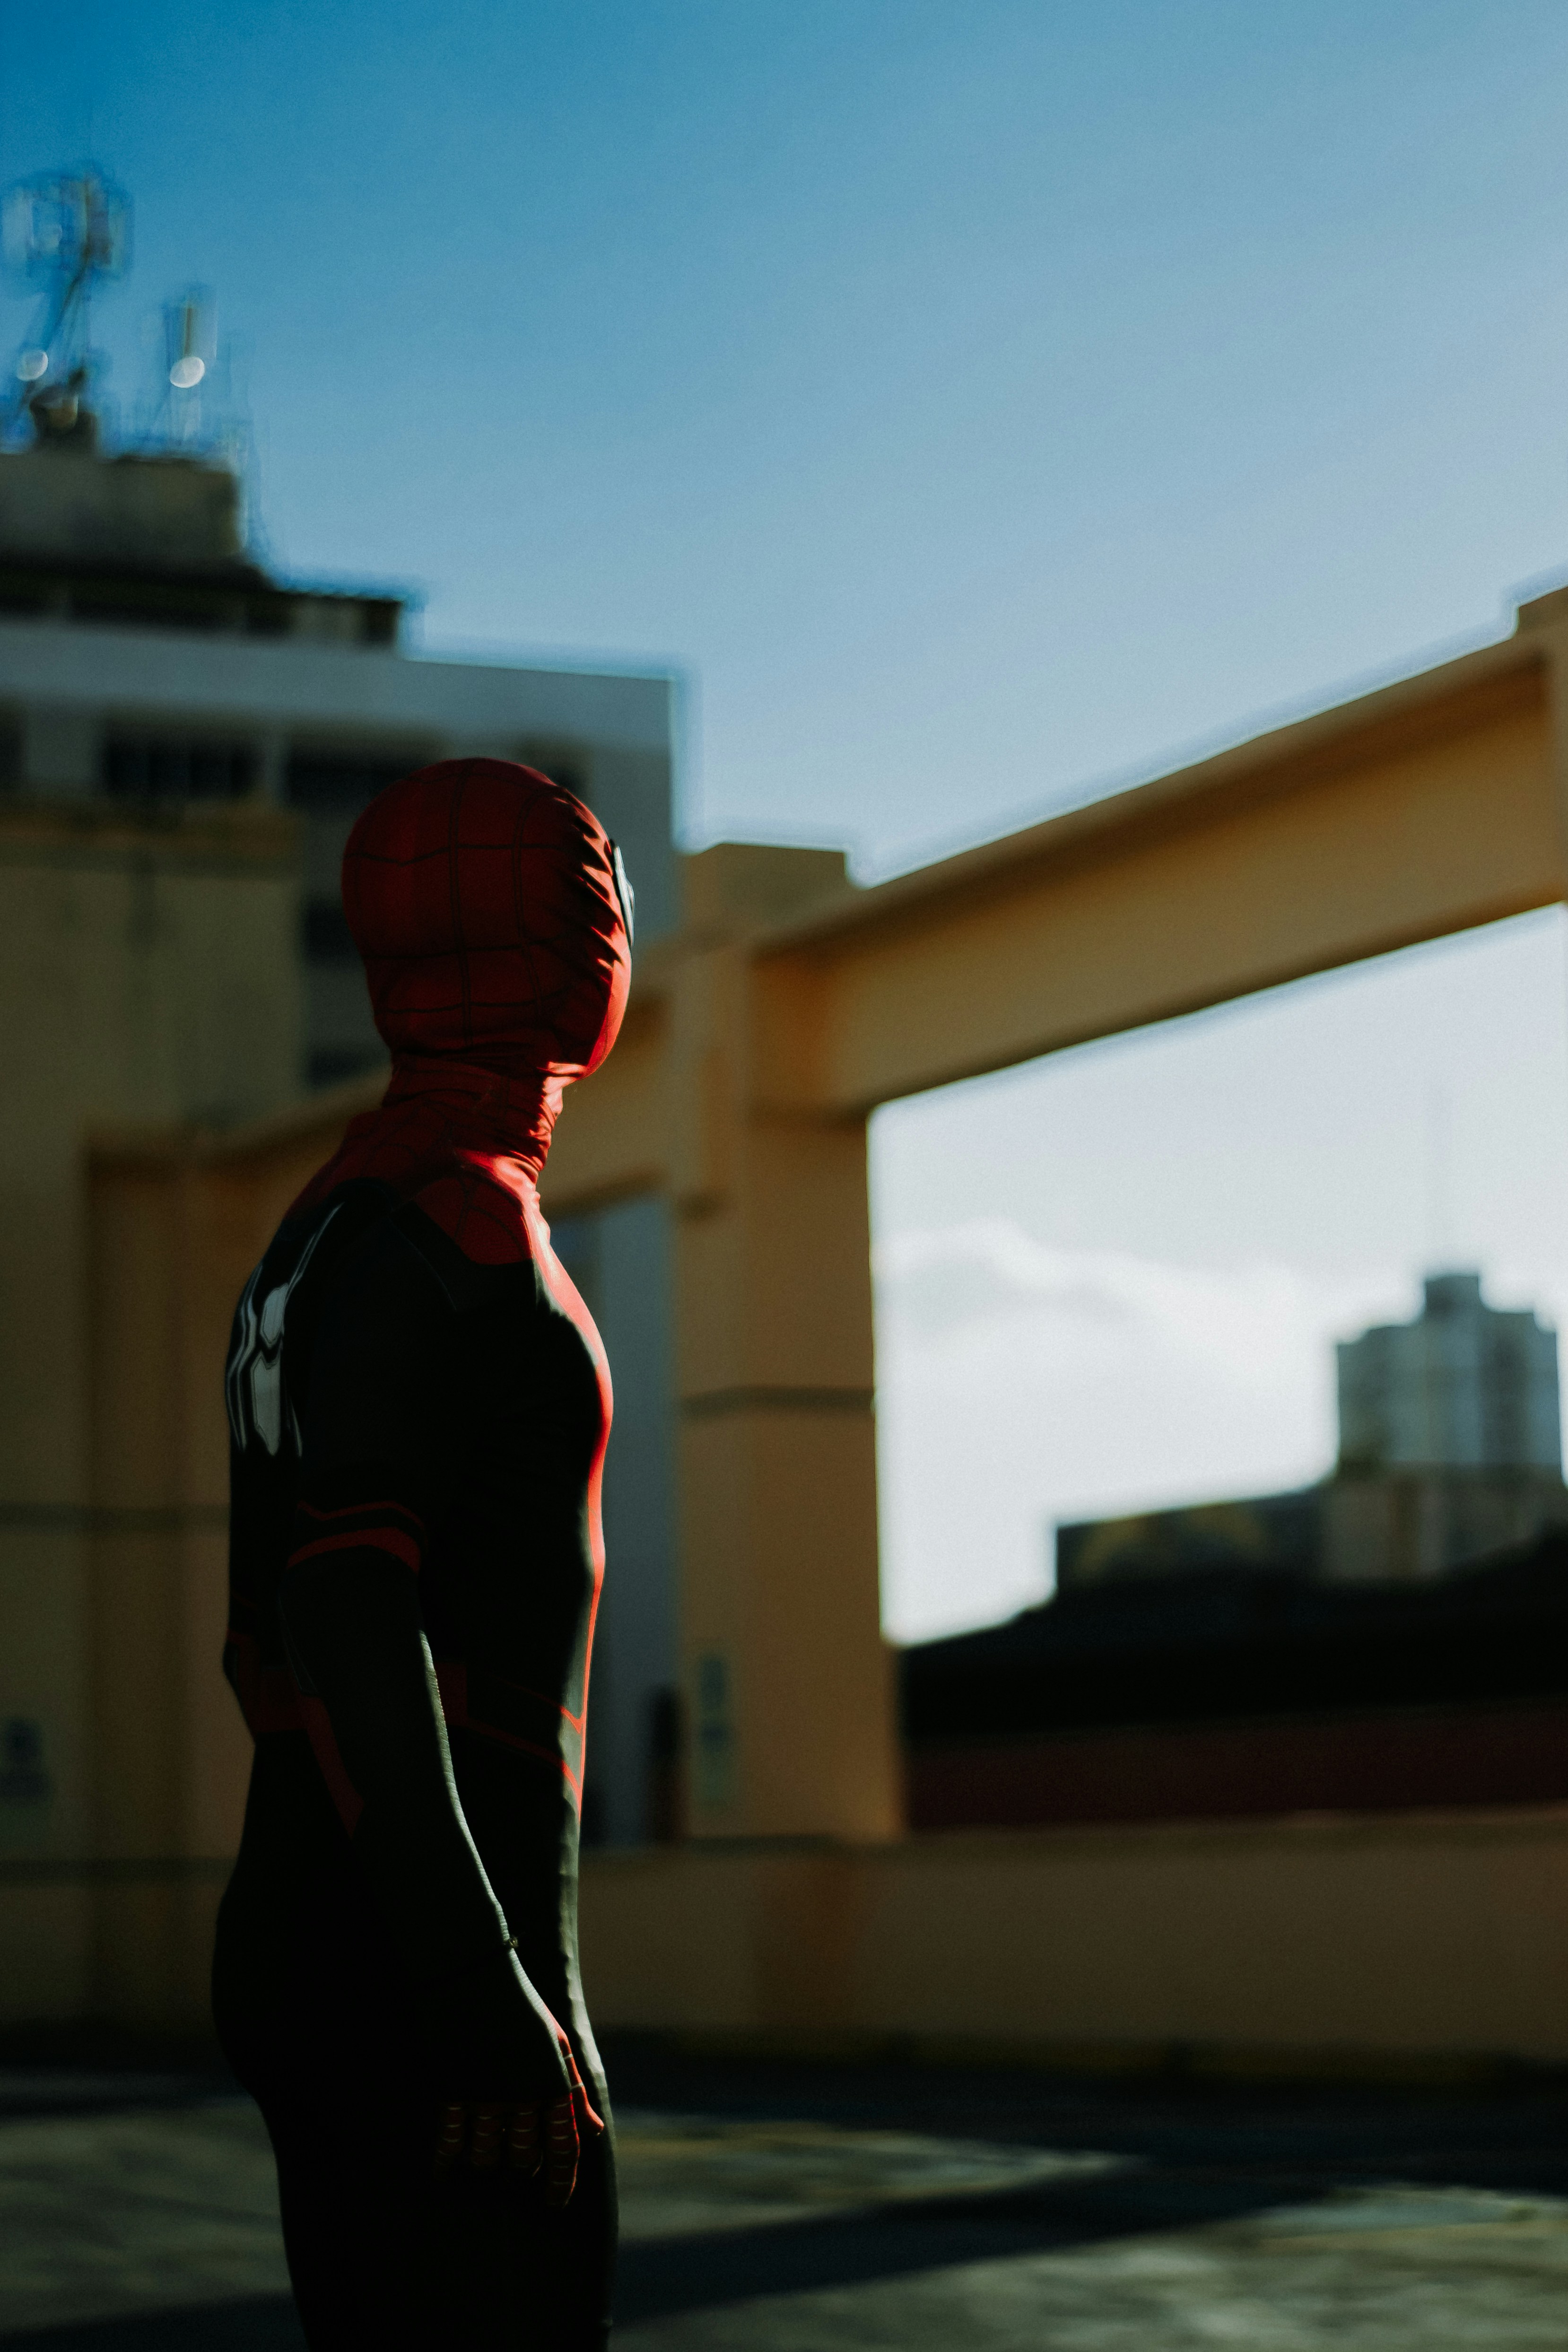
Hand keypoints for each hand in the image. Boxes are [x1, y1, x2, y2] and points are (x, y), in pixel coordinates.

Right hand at [432, 2014, 603, 2207]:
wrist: (474, 1978)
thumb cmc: (519, 2008)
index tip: (554, 2204)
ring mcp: (486, 2096)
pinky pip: (450, 2142)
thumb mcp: (557, 2044)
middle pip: (524, 2157)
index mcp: (554, 2083)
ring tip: (484, 2166)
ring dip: (486, 2166)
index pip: (564, 2148)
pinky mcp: (453, 2090)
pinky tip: (442, 2172)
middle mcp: (523, 2096)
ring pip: (487, 2157)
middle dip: (522, 2170)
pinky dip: (445, 2161)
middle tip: (518, 2172)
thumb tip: (595, 2131)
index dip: (560, 2183)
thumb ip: (573, 2091)